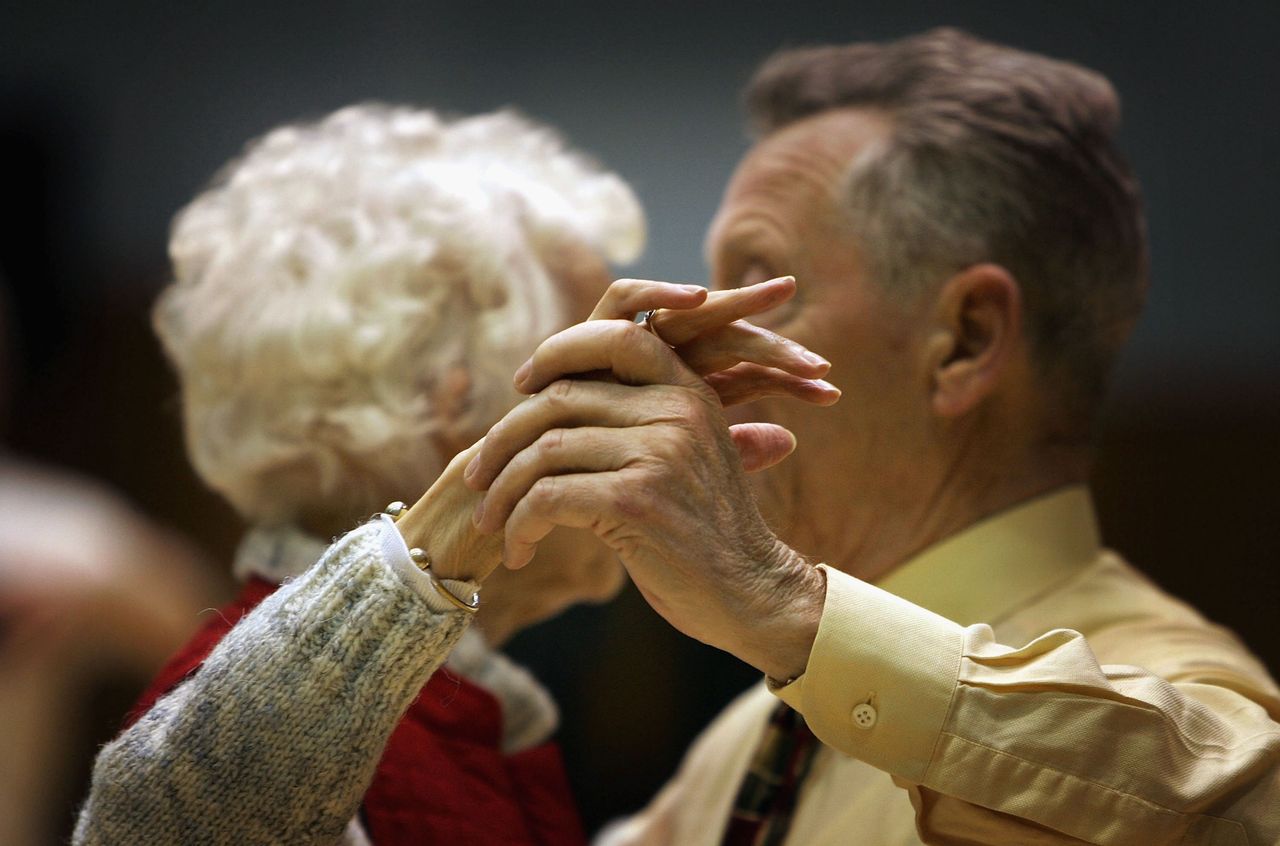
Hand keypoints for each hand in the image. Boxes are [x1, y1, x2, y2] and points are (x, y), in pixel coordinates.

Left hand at [464, 287, 829, 679]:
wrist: (754, 594)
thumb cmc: (705, 534)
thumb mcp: (685, 457)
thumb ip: (639, 421)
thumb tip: (556, 397)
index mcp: (688, 391)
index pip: (613, 337)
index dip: (557, 353)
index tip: (520, 388)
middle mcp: (675, 411)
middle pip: (558, 399)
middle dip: (503, 441)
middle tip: (478, 477)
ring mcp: (657, 452)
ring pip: (543, 452)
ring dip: (502, 492)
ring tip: (492, 524)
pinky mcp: (635, 500)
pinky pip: (547, 498)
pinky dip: (519, 525)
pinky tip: (518, 550)